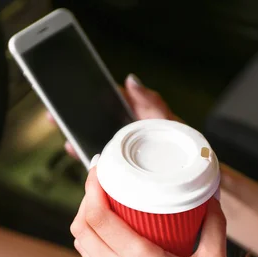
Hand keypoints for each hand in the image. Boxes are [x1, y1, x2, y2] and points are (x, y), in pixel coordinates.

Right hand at [61, 74, 179, 158]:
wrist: (203, 177)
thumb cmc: (190, 147)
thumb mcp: (169, 121)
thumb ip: (152, 102)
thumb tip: (131, 79)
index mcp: (138, 114)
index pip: (109, 99)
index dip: (87, 94)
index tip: (68, 92)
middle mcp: (129, 131)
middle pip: (96, 120)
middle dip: (74, 117)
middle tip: (54, 116)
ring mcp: (126, 150)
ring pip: (96, 141)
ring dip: (78, 138)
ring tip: (67, 139)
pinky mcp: (125, 169)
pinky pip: (103, 162)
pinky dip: (89, 158)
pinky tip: (78, 155)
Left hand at [70, 169, 242, 256]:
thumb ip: (213, 228)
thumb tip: (210, 201)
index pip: (98, 219)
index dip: (91, 188)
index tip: (99, 169)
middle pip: (82, 228)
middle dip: (86, 199)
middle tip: (103, 181)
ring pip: (83, 246)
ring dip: (88, 220)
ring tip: (108, 202)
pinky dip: (96, 239)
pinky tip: (117, 233)